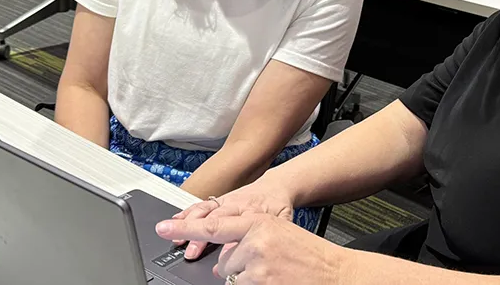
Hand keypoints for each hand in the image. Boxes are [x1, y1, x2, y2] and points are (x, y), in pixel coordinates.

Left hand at [156, 212, 344, 283]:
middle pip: (224, 259)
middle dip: (238, 266)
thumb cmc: (311, 255)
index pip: (214, 225)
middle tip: (268, 265)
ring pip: (232, 276)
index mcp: (259, 222)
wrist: (336, 272)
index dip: (185, 227)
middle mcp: (255, 240)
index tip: (164, 228)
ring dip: (248, 278)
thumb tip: (225, 254)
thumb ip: (251, 236)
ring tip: (275, 273)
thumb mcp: (280, 232)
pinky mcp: (260, 282)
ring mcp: (257, 264)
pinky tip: (275, 280)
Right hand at [171, 181, 294, 259]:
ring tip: (173, 236)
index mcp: (250, 212)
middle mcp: (235, 204)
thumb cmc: (279, 207)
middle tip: (181, 247)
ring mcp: (226, 200)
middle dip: (193, 232)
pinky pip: (201, 204)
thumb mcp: (278, 224)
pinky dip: (186, 212)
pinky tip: (174, 221)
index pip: (224, 226)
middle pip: (210, 218)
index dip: (206, 238)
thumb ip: (259, 239)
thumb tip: (235, 257)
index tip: (192, 250)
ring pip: (202, 209)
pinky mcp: (220, 198)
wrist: (278, 185)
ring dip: (186, 223)